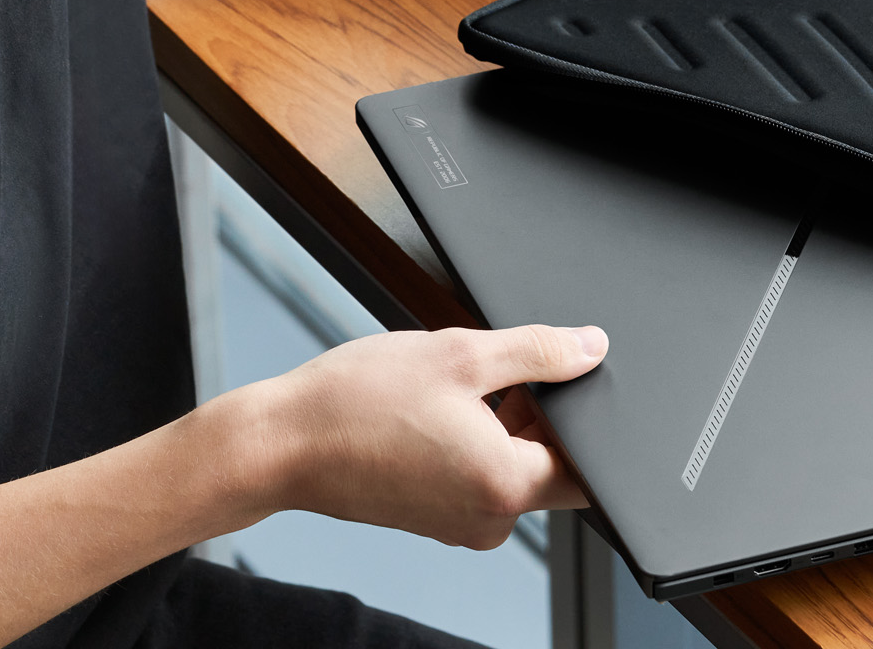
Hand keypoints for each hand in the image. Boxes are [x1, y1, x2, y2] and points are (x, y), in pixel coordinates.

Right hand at [237, 324, 606, 549]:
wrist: (281, 443)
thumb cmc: (357, 402)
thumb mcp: (460, 354)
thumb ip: (538, 350)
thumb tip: (591, 347)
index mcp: (506, 485)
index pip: (588, 467)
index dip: (580, 418)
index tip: (552, 381)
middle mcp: (489, 520)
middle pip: (550, 466)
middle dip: (535, 415)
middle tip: (490, 375)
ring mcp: (460, 525)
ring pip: (510, 468)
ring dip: (498, 424)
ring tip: (450, 391)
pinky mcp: (434, 519)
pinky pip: (477, 479)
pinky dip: (470, 443)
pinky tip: (431, 412)